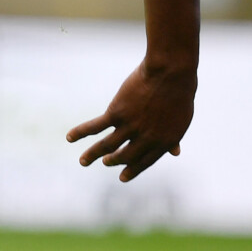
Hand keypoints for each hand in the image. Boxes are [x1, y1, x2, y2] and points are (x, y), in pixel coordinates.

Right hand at [66, 58, 196, 181]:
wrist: (171, 73)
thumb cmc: (180, 92)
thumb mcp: (181, 120)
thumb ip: (173, 138)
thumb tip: (175, 152)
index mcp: (163, 143)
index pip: (145, 161)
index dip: (133, 170)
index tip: (122, 178)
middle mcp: (146, 139)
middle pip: (125, 156)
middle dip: (114, 161)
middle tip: (106, 162)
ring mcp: (130, 127)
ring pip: (107, 146)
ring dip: (93, 154)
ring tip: (83, 162)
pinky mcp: (116, 114)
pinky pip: (95, 126)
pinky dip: (81, 132)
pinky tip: (70, 137)